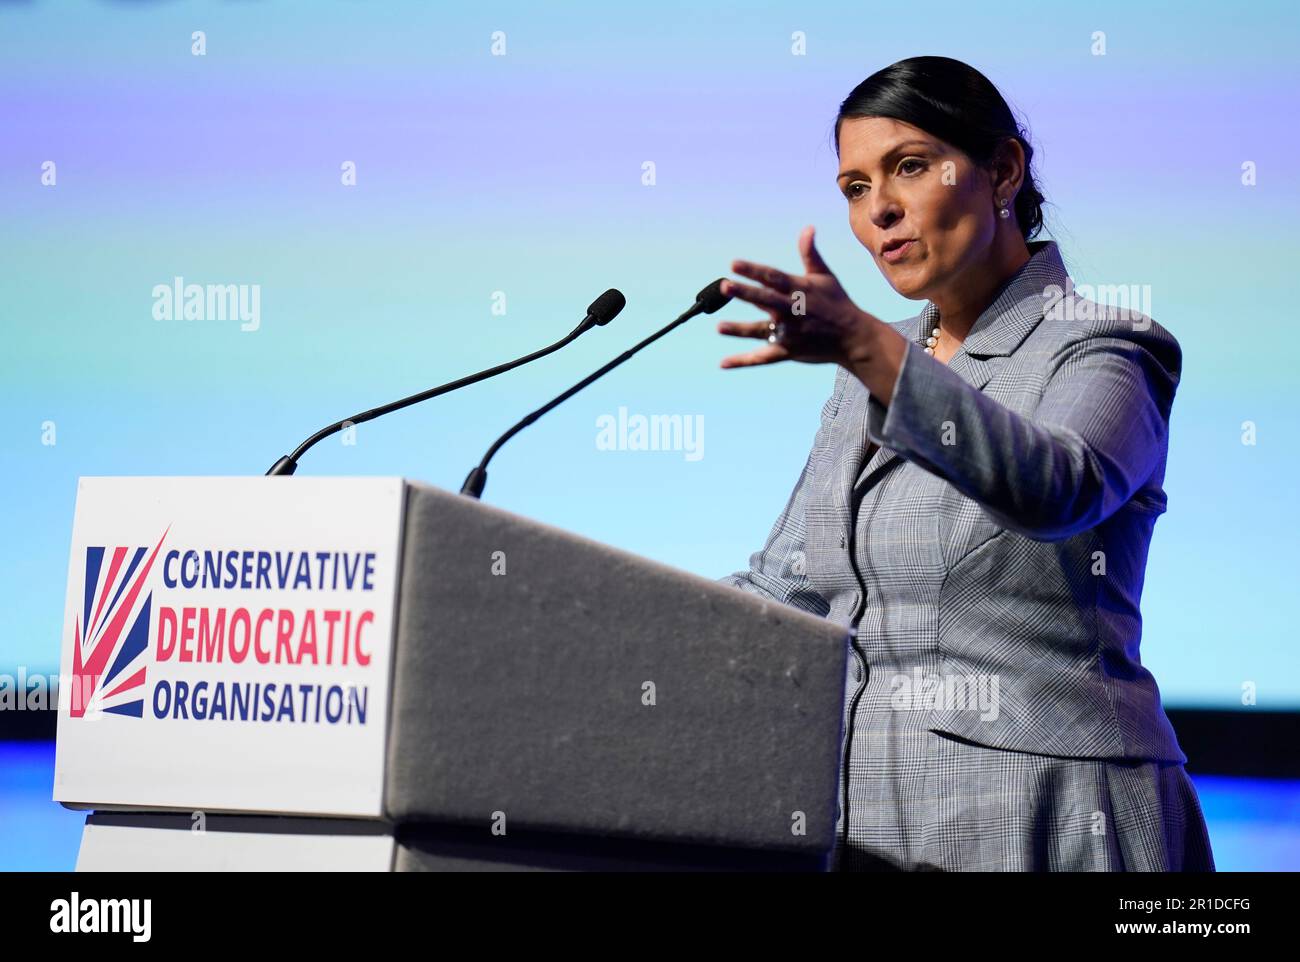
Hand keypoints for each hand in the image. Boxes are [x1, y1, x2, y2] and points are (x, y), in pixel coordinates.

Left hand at [717, 225, 885, 369]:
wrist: (854, 338)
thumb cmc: (837, 303)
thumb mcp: (825, 276)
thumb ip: (810, 254)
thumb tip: (807, 228)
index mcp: (799, 289)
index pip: (772, 277)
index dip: (753, 270)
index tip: (734, 264)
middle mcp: (792, 310)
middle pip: (764, 299)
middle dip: (744, 293)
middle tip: (724, 286)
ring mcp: (790, 333)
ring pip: (760, 330)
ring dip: (739, 329)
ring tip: (719, 327)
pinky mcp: (788, 351)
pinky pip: (762, 357)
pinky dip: (743, 361)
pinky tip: (723, 363)